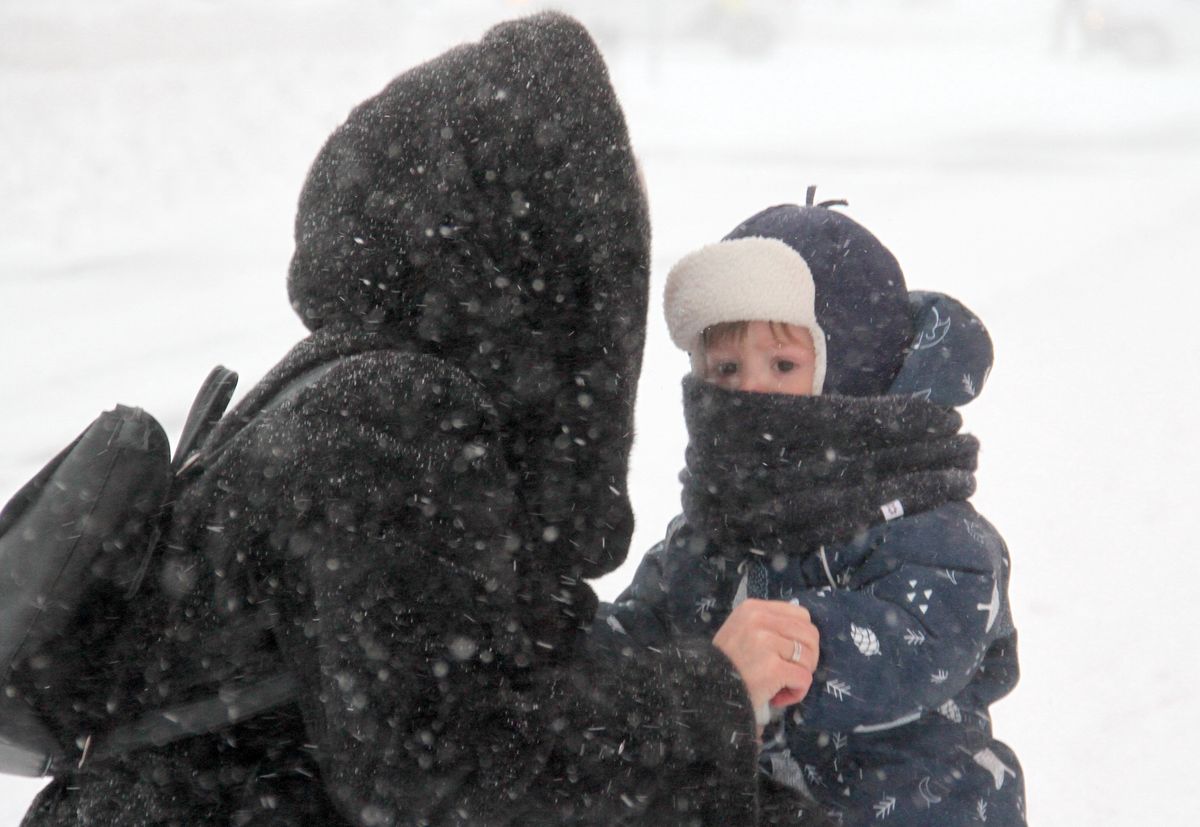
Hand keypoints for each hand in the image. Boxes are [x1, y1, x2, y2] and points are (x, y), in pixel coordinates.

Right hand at [711, 599, 819, 725]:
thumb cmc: (725, 663)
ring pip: (810, 657)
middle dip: (807, 658)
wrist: (706, 688)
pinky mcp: (772, 668)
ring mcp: (766, 643)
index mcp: (753, 608)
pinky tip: (779, 696)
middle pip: (810, 635)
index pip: (801, 615)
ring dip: (801, 676)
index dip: (803, 637)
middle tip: (790, 672)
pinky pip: (804, 678)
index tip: (790, 654)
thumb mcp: (740, 630)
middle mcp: (759, 620)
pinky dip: (797, 692)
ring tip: (781, 685)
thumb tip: (802, 631)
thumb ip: (767, 625)